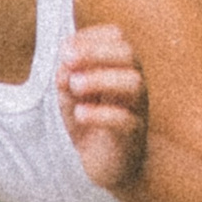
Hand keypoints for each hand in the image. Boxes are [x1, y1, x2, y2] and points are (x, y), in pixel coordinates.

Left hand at [57, 24, 147, 191]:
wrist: (108, 165)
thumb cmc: (89, 122)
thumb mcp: (69, 96)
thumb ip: (66, 77)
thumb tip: (65, 63)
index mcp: (120, 67)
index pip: (117, 37)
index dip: (91, 37)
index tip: (65, 48)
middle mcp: (133, 83)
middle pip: (128, 54)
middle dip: (95, 52)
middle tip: (67, 60)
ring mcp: (137, 108)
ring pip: (133, 82)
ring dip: (100, 79)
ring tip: (74, 86)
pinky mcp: (133, 135)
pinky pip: (125, 120)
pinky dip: (100, 114)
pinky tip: (80, 114)